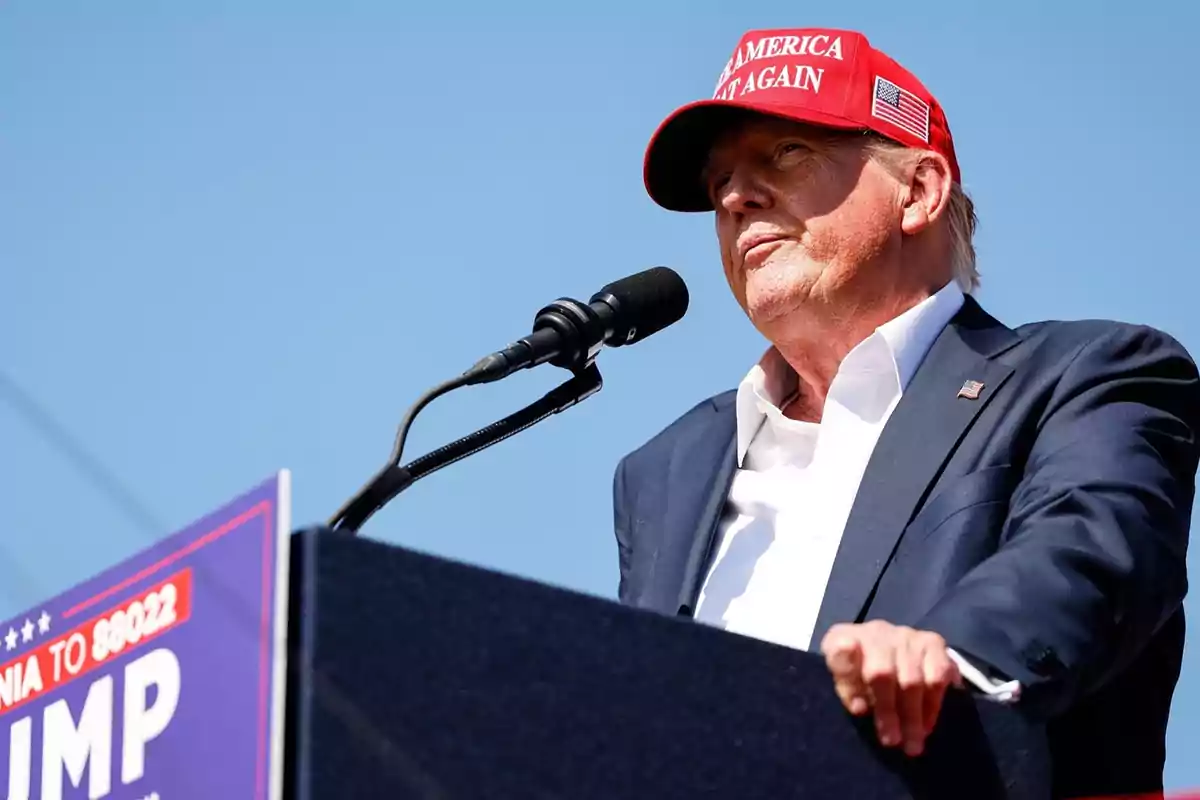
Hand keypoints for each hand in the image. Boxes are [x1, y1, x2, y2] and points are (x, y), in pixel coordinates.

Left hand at [819, 621, 961, 756]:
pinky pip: (939, 674)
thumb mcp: (841, 677)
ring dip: (915, 716)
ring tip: (914, 741)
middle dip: (889, 713)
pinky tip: (929, 721)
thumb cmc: (856, 669)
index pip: (841, 652)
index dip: (849, 682)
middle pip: (883, 673)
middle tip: (893, 742)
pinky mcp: (932, 642)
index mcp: (843, 637)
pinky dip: (935, 702)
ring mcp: (906, 634)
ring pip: (913, 679)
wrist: (882, 647)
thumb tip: (860, 707)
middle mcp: (876, 631)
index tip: (859, 710)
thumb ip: (847, 688)